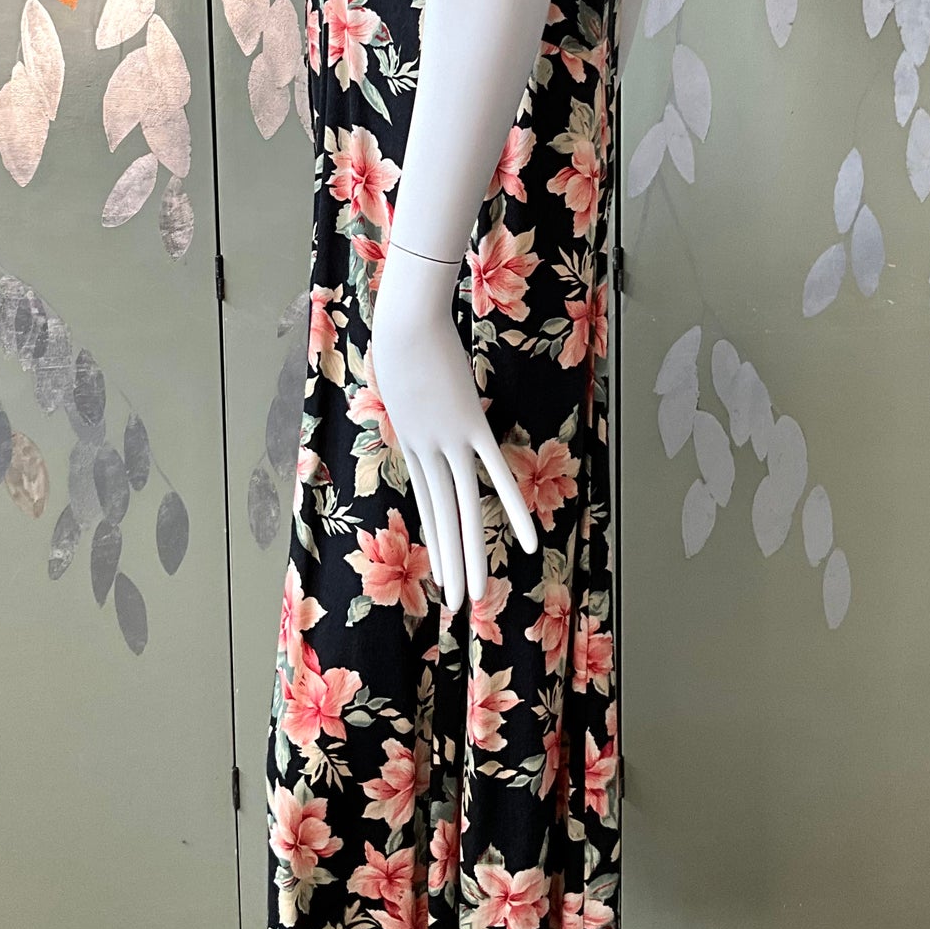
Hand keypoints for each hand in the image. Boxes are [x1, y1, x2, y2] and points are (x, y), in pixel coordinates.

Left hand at [370, 242, 538, 609]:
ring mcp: (448, 443)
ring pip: (463, 510)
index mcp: (412, 445)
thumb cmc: (400, 337)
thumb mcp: (401, 376)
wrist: (402, 323)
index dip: (438, 541)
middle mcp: (426, 454)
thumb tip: (419, 387)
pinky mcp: (469, 428)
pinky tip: (529, 541)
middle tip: (456, 605)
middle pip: (443, 519)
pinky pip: (495, 475)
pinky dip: (514, 509)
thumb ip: (414, 394)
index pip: (429, 506)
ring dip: (470, 556)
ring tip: (474, 595)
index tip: (441, 574)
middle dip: (450, 564)